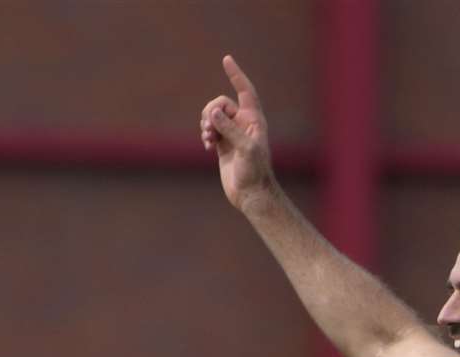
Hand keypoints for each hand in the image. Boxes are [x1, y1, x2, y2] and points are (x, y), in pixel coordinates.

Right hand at [200, 55, 273, 209]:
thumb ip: (230, 129)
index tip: (226, 59)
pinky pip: (209, 130)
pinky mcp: (224, 145)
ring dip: (206, 124)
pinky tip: (207, 146)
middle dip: (211, 111)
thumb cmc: (254, 172)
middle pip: (221, 103)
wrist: (251, 195)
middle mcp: (244, 124)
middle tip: (209, 128)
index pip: (245, 91)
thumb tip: (213, 112)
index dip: (236, 75)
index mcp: (254, 120)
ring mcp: (232, 134)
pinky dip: (205, 134)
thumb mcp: (245, 149)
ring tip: (208, 139)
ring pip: (213, 116)